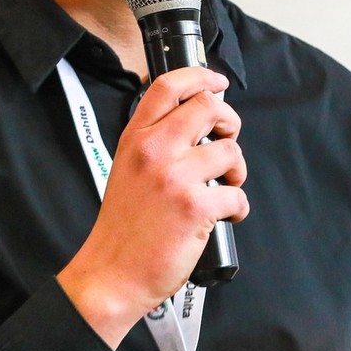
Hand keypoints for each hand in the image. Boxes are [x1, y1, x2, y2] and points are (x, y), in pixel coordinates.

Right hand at [57, 66, 247, 347]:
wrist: (112, 273)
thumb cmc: (123, 227)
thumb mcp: (126, 169)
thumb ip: (154, 142)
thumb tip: (196, 123)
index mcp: (134, 139)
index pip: (168, 86)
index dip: (200, 76)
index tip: (216, 82)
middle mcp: (153, 151)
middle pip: (208, 107)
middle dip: (229, 121)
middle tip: (227, 139)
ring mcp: (174, 177)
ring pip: (229, 149)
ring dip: (237, 169)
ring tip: (226, 187)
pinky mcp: (194, 206)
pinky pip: (237, 194)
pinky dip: (238, 207)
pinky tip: (225, 216)